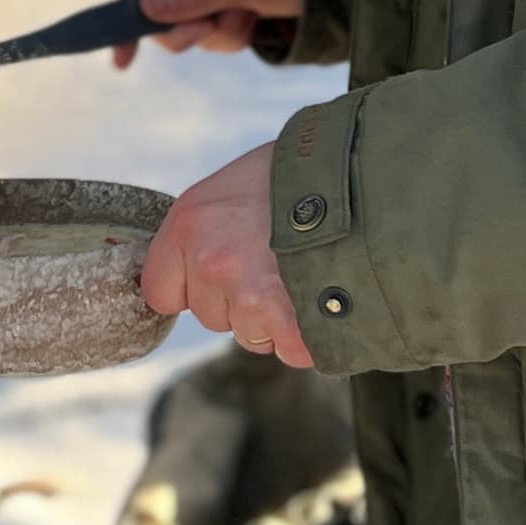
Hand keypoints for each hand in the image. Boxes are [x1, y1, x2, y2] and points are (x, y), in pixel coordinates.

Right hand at [115, 0, 304, 68]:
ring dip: (217, 32)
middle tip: (220, 27)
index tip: (123, 60)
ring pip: (183, 25)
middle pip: (158, 10)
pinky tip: (251, 18)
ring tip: (249, 16)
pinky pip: (204, 29)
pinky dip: (228, 33)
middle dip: (192, 28)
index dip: (129, 21)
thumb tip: (147, 6)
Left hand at [142, 143, 311, 368]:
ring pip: (252, 335)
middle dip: (242, 300)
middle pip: (212, 317)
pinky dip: (310, 336)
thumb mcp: (236, 185)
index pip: (160, 291)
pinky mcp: (290, 323)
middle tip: (279, 260)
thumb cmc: (303, 173)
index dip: (193, 285)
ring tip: (307, 271)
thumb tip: (199, 266)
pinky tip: (325, 298)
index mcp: (189, 223)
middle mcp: (212, 261)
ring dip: (278, 318)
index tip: (222, 271)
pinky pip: (291, 351)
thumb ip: (210, 229)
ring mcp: (250, 295)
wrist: (365, 173)